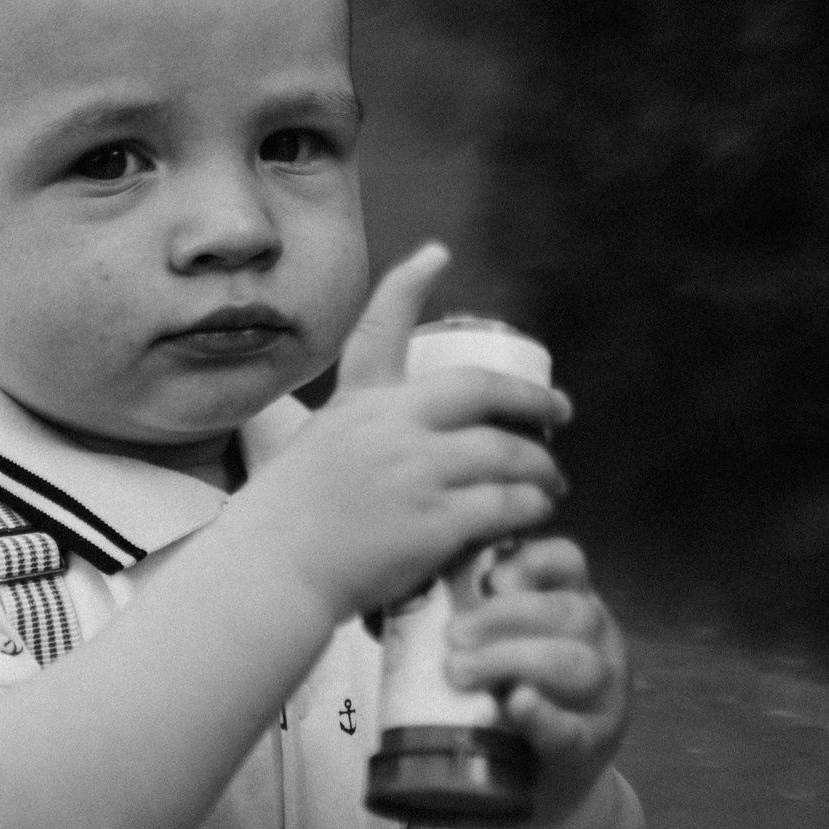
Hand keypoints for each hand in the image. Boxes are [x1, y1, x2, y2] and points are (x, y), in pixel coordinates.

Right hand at [227, 243, 572, 620]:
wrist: (269, 575)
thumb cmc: (282, 528)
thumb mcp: (305, 454)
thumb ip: (355, 440)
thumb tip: (396, 445)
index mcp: (355, 407)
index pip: (380, 329)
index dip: (409, 283)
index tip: (437, 252)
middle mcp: (388, 428)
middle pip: (482, 389)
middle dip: (533, 399)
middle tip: (559, 413)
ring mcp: (414, 473)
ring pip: (509, 452)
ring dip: (542, 468)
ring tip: (551, 483)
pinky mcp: (435, 521)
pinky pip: (508, 503)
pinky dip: (531, 507)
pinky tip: (536, 513)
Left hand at [445, 535, 630, 823]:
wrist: (533, 781)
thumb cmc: (506, 695)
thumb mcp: (501, 643)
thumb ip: (476, 612)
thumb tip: (418, 584)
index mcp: (575, 606)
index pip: (568, 564)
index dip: (532, 561)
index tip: (490, 576)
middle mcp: (600, 644)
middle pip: (569, 613)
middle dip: (506, 616)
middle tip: (453, 634)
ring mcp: (604, 697)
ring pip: (576, 664)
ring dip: (513, 660)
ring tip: (458, 671)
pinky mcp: (592, 747)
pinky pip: (573, 729)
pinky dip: (542, 716)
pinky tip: (516, 704)